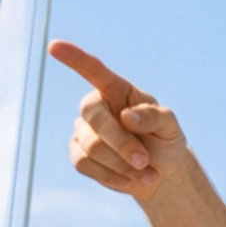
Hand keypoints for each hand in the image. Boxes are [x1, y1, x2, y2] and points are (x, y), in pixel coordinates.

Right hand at [50, 41, 187, 204]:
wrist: (161, 173)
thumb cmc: (165, 142)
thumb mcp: (171, 127)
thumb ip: (154, 117)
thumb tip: (127, 116)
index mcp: (118, 91)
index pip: (93, 70)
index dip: (74, 58)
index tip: (54, 46)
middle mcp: (97, 106)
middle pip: (94, 117)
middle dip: (121, 143)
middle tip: (144, 161)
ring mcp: (84, 130)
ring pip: (91, 146)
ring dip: (122, 164)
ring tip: (147, 173)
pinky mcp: (79, 154)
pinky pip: (85, 164)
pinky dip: (112, 176)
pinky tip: (130, 179)